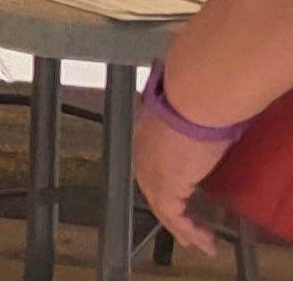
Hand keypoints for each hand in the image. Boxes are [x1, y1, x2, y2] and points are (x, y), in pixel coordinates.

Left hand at [137, 95, 233, 256]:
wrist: (192, 102)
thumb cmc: (194, 101)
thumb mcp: (186, 112)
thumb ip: (187, 122)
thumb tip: (201, 124)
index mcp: (144, 137)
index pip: (151, 168)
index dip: (164, 186)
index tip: (178, 197)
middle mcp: (142, 158)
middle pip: (154, 192)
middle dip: (171, 213)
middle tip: (186, 229)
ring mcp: (150, 173)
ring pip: (163, 208)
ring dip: (182, 228)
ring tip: (200, 242)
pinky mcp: (165, 187)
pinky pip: (173, 216)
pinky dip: (187, 230)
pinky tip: (202, 239)